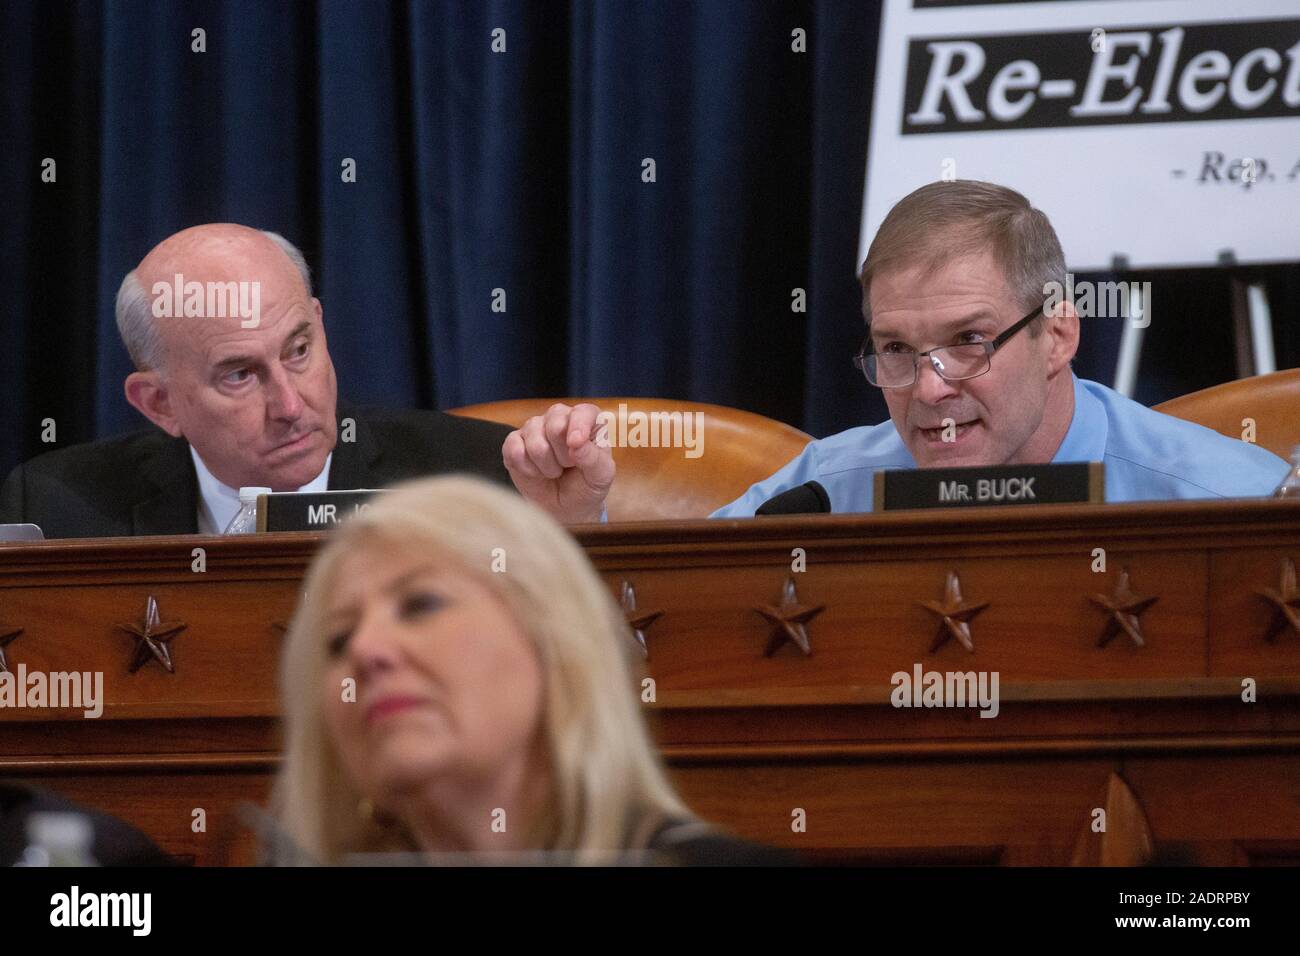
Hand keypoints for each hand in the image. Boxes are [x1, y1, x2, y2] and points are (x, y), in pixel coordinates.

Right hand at [503, 402, 614, 522]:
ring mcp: (535, 428)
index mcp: (587, 420)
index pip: (583, 413)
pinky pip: (515, 451)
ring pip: (534, 441)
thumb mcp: (600, 477)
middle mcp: (559, 417)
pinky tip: (536, 473)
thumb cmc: (586, 485)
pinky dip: (527, 469)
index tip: (575, 445)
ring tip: (554, 471)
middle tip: (568, 466)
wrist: (564, 507)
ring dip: (546, 466)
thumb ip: (593, 458)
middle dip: (563, 455)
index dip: (579, 426)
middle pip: (555, 425)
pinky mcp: (514, 442)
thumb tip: (576, 444)